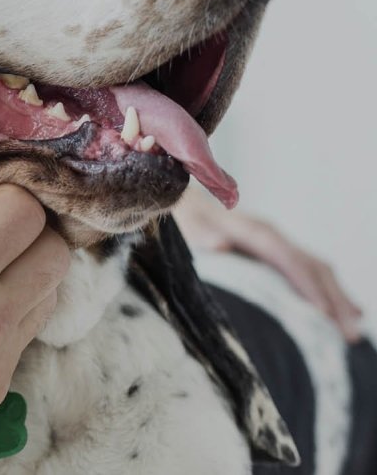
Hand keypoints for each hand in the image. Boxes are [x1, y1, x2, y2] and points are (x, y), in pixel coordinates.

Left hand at [174, 188, 363, 342]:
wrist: (185, 203)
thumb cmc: (185, 220)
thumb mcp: (187, 226)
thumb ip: (202, 235)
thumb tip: (219, 245)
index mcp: (252, 231)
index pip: (287, 258)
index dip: (306, 284)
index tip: (322, 313)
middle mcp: (272, 236)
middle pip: (312, 267)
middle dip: (333, 300)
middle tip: (349, 335)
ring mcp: (278, 244)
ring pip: (318, 271)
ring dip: (337, 300)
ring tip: (352, 332)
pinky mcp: (276, 253)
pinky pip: (311, 272)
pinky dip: (330, 293)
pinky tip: (345, 314)